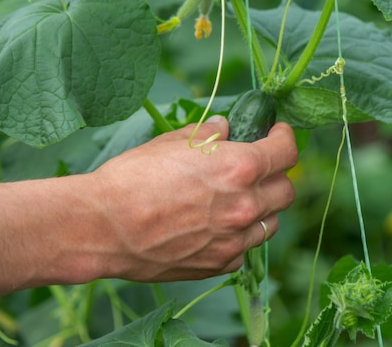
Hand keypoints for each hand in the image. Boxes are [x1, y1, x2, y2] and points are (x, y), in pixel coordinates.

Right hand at [92, 115, 297, 281]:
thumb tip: (224, 127)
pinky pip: (244, 248)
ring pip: (270, 223)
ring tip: (236, 199)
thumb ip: (208, 135)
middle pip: (286, 191)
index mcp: (240, 167)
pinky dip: (238, 236)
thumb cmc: (134, 177)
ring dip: (261, 208)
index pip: (286, 152)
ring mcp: (234, 240)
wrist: (104, 226)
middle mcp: (245, 205)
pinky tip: (216, 227)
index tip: (277, 134)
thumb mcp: (172, 143)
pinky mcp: (219, 264)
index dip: (285, 138)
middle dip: (276, 175)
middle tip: (257, 168)